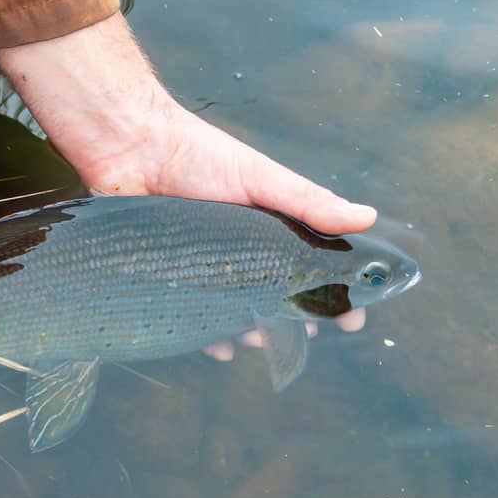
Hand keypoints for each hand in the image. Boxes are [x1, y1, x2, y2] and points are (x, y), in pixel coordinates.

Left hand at [0, 12, 371, 349]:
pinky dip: (205, 336)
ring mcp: (203, 268)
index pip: (309, 268)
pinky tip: (216, 346)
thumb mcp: (261, 177)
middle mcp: (238, 253)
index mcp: (267, 230)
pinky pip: (191, 315)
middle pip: (273, 298)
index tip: (350, 318)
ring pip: (234, 313)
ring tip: (254, 337)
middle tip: (300, 331)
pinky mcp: (167, 279)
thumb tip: (368, 218)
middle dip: (290, 320)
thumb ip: (310, 202)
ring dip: (249, 331)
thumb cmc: (198, 156)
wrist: (129, 150)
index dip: (332, 293)